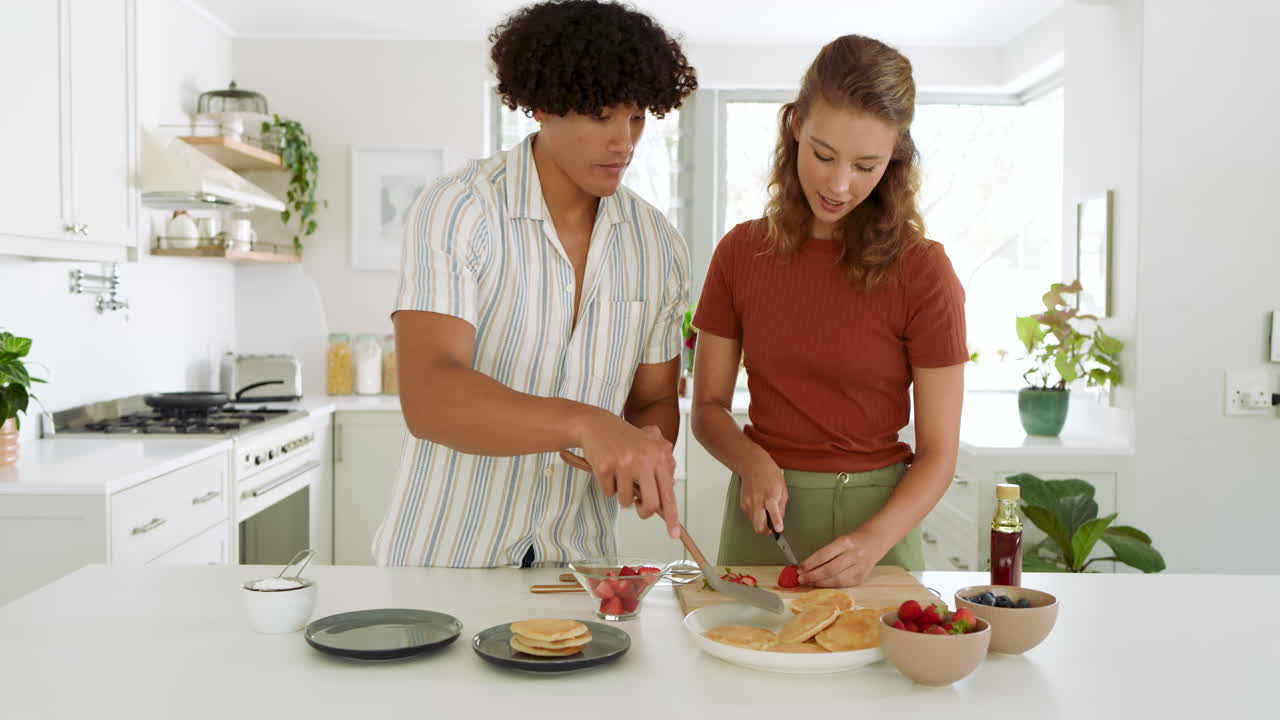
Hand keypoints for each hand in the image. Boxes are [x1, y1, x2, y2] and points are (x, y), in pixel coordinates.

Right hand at [563, 417, 679, 537]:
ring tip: (619, 475)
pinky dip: (608, 486)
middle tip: (638, 508)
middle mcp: (644, 459)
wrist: (598, 424)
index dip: (672, 516)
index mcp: (659, 456)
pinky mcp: (605, 467)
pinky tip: (607, 469)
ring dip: (621, 494)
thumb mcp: (650, 448)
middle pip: (650, 504)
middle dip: (643, 511)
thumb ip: (662, 471)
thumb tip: (665, 501)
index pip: (669, 493)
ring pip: (626, 501)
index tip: (674, 534)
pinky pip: (609, 493)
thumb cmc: (626, 440)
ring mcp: (624, 463)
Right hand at [739, 453, 786, 535]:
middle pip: (758, 526)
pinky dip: (757, 515)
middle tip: (772, 528)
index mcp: (769, 496)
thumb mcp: (783, 490)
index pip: (772, 511)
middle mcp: (757, 501)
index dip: (776, 522)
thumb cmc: (770, 476)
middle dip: (766, 531)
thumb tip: (779, 523)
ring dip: (762, 521)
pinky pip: (751, 517)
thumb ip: (781, 508)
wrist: (753, 466)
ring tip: (766, 509)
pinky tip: (760, 505)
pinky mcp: (743, 505)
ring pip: (755, 523)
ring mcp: (748, 504)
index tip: (778, 529)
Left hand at [798, 531, 885, 587]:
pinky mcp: (861, 579)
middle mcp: (854, 555)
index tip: (799, 568)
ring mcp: (859, 568)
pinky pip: (842, 585)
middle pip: (829, 569)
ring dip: (819, 583)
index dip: (810, 563)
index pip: (824, 555)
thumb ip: (824, 553)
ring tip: (808, 582)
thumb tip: (805, 567)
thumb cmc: (852, 542)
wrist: (873, 543)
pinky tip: (821, 585)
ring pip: (836, 580)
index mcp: (846, 542)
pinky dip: (830, 586)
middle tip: (800, 578)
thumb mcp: (838, 541)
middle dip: (812, 575)